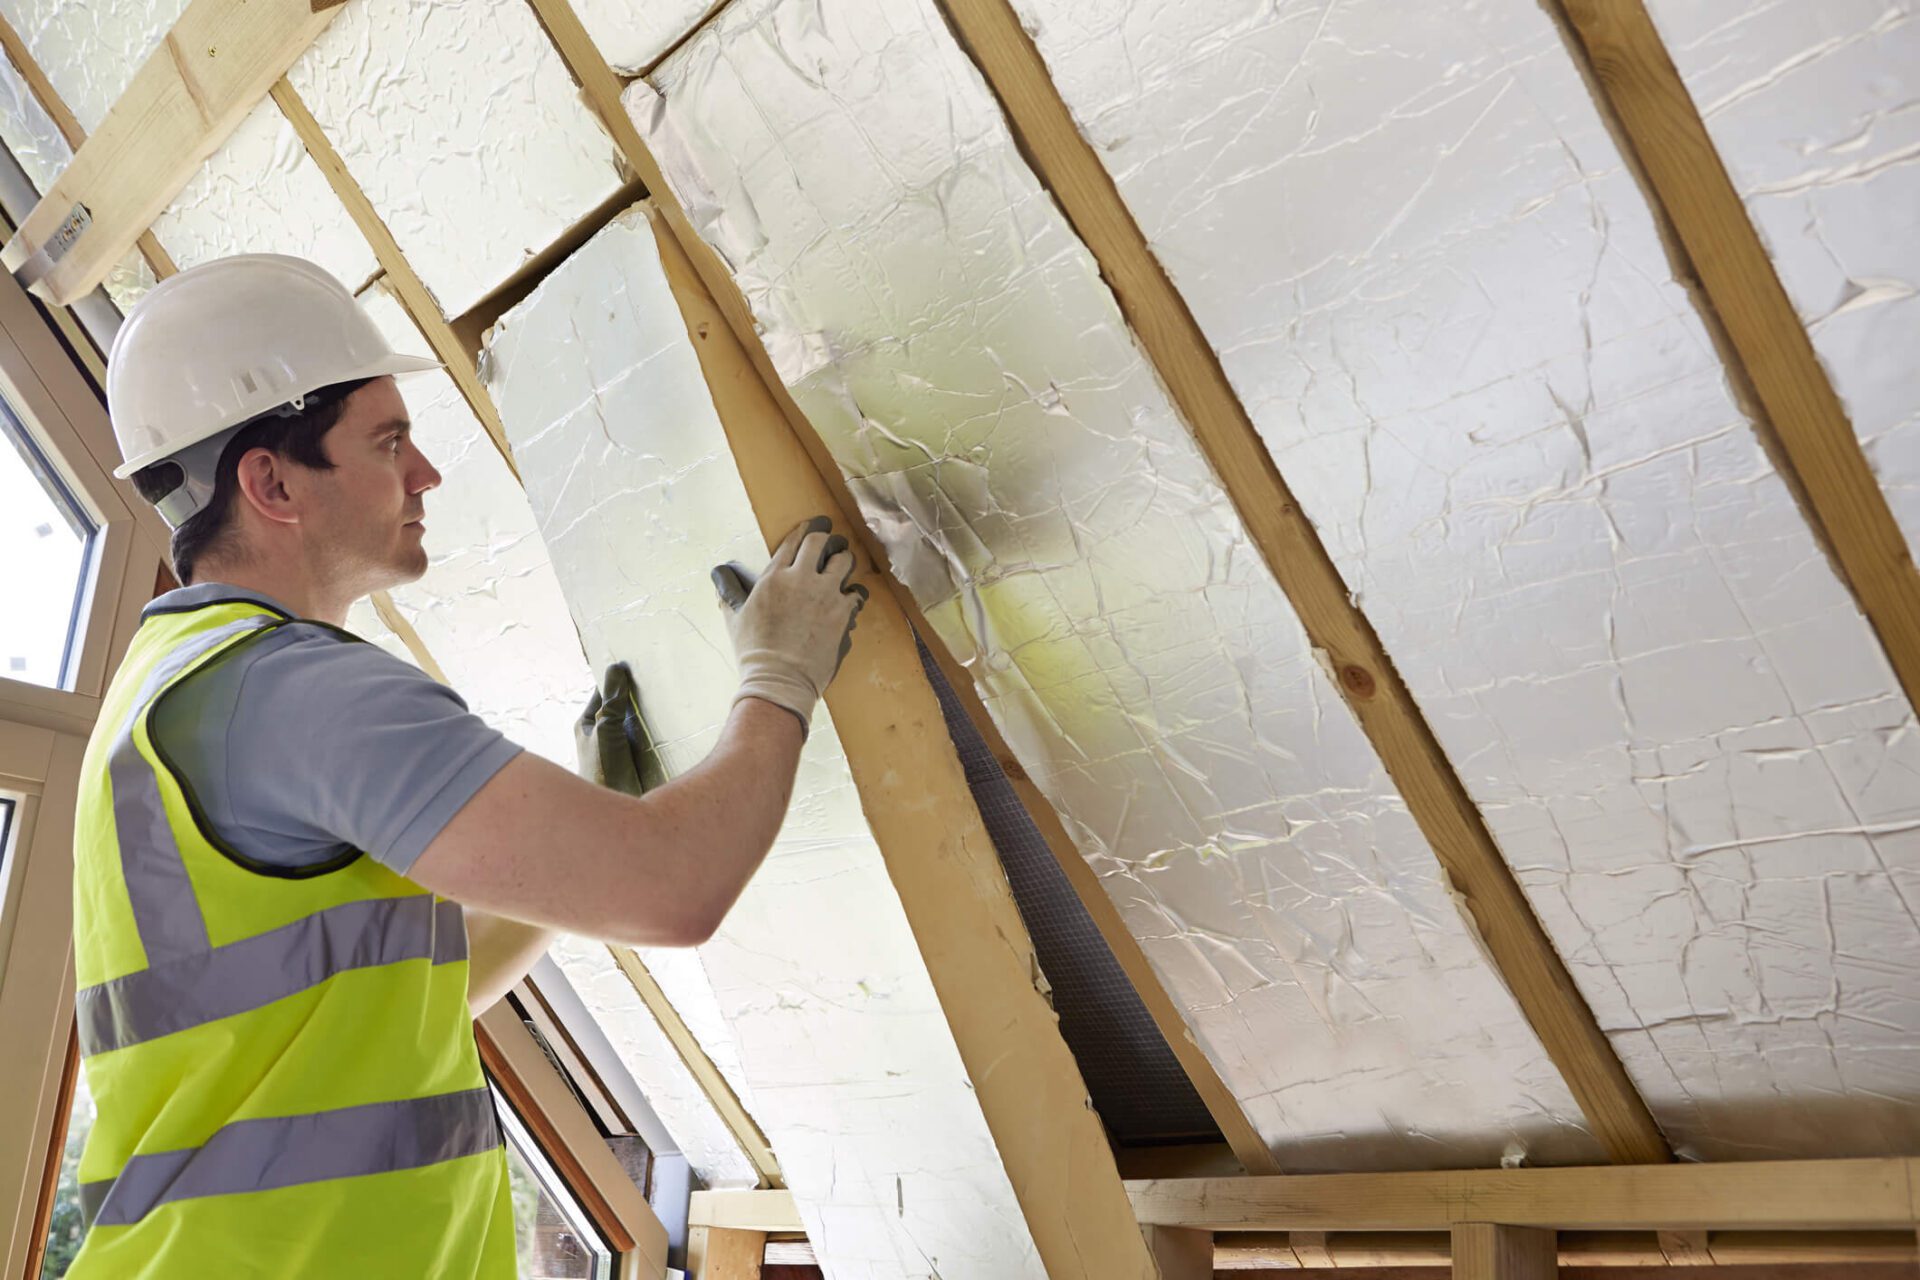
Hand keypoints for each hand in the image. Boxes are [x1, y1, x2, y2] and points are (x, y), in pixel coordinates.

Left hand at [574, 662, 661, 795]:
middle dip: (636, 696)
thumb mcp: (606, 728)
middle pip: (620, 707)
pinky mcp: (635, 759)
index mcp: (586, 723)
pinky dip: (656, 731)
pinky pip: (646, 738)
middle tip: (657, 679)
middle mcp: (602, 733)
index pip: (603, 693)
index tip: (635, 664)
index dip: (617, 679)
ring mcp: (619, 746)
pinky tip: (671, 726)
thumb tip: (616, 668)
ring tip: (668, 698)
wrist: (616, 806)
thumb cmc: (602, 768)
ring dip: (648, 715)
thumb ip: (613, 700)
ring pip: (635, 722)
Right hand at [711, 515, 868, 736]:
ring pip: (845, 561)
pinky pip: (857, 592)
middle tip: (832, 544)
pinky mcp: (843, 613)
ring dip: (844, 562)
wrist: (779, 679)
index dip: (807, 529)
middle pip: (822, 541)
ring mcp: (825, 594)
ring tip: (842, 568)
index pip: (795, 539)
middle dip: (829, 539)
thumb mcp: (734, 616)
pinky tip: (850, 600)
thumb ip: (729, 588)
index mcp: (774, 576)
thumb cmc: (754, 650)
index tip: (815, 526)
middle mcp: (802, 579)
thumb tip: (718, 572)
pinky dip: (854, 594)